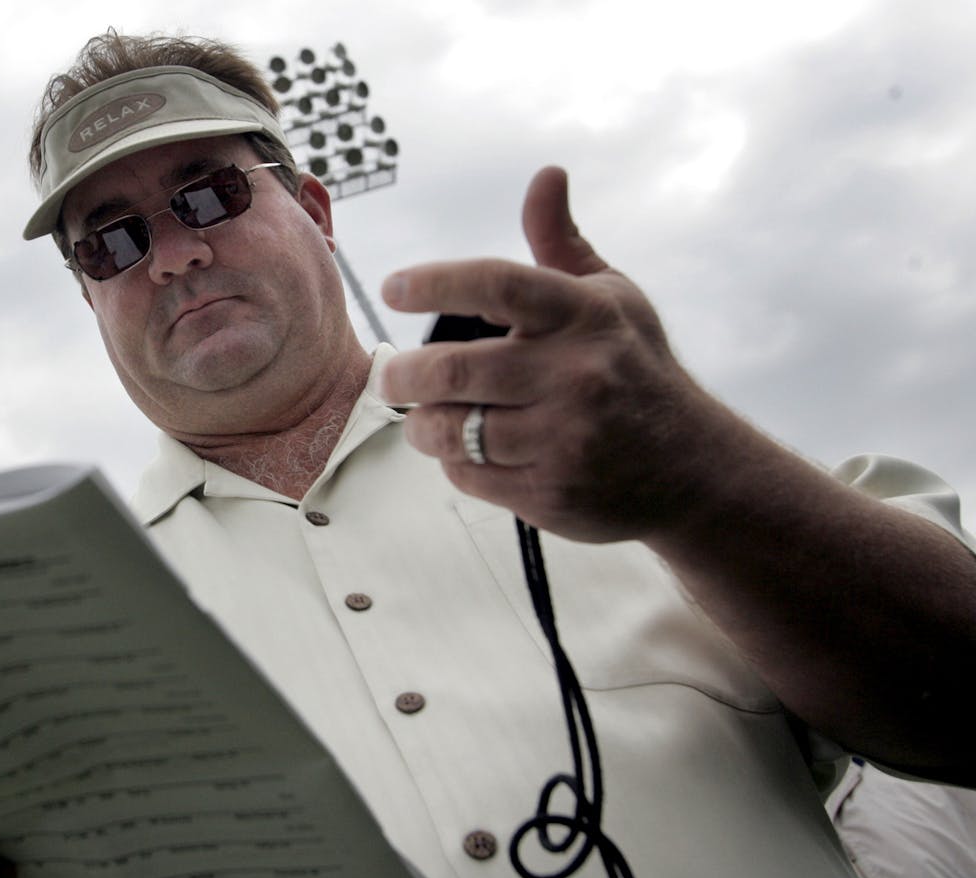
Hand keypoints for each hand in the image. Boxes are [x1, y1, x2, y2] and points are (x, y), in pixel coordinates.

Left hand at [380, 166, 728, 541]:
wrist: (695, 469)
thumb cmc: (637, 370)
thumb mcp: (612, 299)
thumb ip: (561, 243)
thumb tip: (546, 174)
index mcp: (585, 316)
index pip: (497, 285)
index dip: (436, 281)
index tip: (394, 288)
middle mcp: (575, 376)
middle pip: (456, 371)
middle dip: (404, 375)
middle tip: (391, 375)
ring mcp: (564, 440)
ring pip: (453, 431)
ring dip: (424, 425)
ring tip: (425, 416)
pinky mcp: (552, 493)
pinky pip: (470, 476)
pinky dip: (455, 463)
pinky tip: (469, 451)